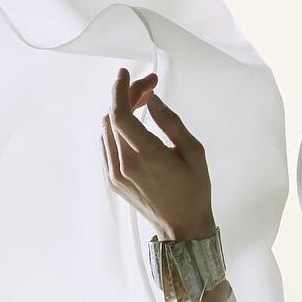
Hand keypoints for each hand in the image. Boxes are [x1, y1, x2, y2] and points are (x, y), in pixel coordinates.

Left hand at [100, 67, 215, 238]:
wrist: (183, 228)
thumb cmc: (194, 192)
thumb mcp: (194, 153)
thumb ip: (171, 123)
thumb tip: (153, 100)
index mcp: (147, 157)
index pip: (120, 114)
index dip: (120, 89)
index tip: (126, 74)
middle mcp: (125, 165)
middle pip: (113, 117)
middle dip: (127, 96)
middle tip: (147, 89)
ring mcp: (115, 174)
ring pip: (106, 130)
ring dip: (120, 112)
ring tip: (142, 105)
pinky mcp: (112, 180)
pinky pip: (106, 145)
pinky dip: (116, 129)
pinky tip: (133, 127)